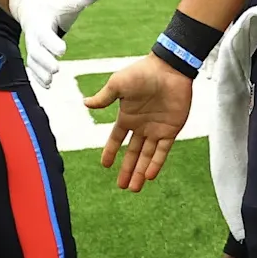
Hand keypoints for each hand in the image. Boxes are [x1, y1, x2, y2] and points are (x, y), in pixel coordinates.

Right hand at [6, 0, 100, 89]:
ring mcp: (32, 47)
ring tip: (50, 82)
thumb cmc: (54, 6)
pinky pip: (33, 69)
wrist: (33, 10)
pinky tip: (47, 85)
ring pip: (33, 63)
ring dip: (41, 73)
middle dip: (45, 62)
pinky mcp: (33, 55)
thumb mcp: (66, 1)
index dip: (52, 43)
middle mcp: (33, 37)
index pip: (45, 35)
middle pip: (36, 52)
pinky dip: (38, 78)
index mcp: (41, 24)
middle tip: (56, 69)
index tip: (63, 50)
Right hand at [84, 52, 192, 191]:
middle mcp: (141, 126)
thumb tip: (85, 104)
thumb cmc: (143, 72)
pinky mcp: (171, 129)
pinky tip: (148, 176)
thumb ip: (104, 97)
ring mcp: (156, 129)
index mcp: (127, 116)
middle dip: (127, 170)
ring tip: (134, 189)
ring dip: (140, 172)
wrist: (170, 68)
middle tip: (121, 187)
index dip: (111, 151)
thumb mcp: (118, 84)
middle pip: (132, 153)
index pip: (117, 139)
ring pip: (147, 156)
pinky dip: (156, 163)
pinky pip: (162, 151)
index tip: (105, 165)